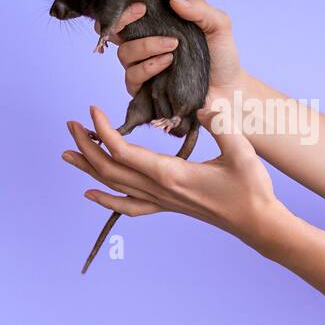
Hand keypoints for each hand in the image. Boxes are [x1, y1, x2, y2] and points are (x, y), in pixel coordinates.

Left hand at [62, 105, 292, 255]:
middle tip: (70, 125)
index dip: (103, 131)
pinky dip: (105, 199)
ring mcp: (160, 201)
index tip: (91, 110)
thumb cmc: (251, 188)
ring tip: (67, 153)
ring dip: (88, 168)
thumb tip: (204, 101)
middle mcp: (158, 190)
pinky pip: (128, 205)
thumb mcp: (242, 150)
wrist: (257, 223)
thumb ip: (222, 124)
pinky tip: (90, 193)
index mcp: (170, 174)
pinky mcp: (167, 206)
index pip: (124, 152)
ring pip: (113, 186)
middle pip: (109, 169)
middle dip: (86, 146)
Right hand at [103, 0, 251, 125]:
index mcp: (156, 26)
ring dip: (146, 46)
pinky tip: (167, 62)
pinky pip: (132, 76)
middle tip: (141, 11)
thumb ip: (200, 9)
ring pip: (124, 53)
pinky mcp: (142, 90)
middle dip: (122, 18)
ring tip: (172, 45)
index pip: (129, 8)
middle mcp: (144, 45)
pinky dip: (148, 66)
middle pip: (116, 30)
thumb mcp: (218, 25)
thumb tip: (173, 1)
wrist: (228, 90)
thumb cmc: (221, 57)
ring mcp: (140, 67)